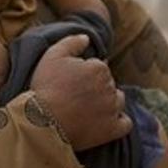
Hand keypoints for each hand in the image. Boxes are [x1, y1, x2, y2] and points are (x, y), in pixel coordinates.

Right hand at [30, 34, 130, 149]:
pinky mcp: (112, 129)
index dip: (84, 73)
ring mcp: (113, 109)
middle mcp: (110, 87)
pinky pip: (125, 123)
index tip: (71, 82)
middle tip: (76, 96)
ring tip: (88, 109)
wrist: (42, 121)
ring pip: (118, 101)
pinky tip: (107, 122)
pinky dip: (119, 121)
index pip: (99, 67)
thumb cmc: (46, 87)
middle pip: (108, 83)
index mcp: (99, 68)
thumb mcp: (52, 56)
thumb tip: (87, 37)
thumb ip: (72, 42)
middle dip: (96, 87)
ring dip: (108, 102)